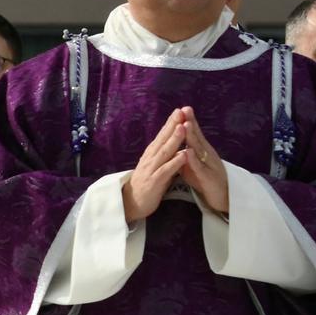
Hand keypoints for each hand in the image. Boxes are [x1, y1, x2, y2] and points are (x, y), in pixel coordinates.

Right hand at [123, 108, 187, 224]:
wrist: (131, 204)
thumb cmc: (147, 185)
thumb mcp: (155, 166)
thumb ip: (165, 155)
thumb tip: (174, 141)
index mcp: (151, 154)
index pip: (162, 135)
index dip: (170, 123)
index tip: (180, 110)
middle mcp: (150, 159)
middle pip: (162, 139)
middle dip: (172, 125)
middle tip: (181, 112)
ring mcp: (151, 170)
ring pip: (164, 152)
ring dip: (174, 140)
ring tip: (183, 128)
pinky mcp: (154, 182)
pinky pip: (166, 170)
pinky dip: (174, 162)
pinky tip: (183, 155)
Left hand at [175, 109, 229, 217]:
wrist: (222, 198)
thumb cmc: (205, 180)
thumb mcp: (193, 164)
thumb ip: (185, 154)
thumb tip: (177, 144)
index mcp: (201, 151)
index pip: (194, 134)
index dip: (187, 121)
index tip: (181, 108)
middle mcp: (207, 155)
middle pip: (198, 137)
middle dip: (191, 123)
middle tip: (184, 109)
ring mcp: (209, 165)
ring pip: (199, 149)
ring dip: (192, 137)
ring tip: (185, 125)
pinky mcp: (208, 178)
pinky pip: (200, 168)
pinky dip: (193, 159)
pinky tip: (188, 152)